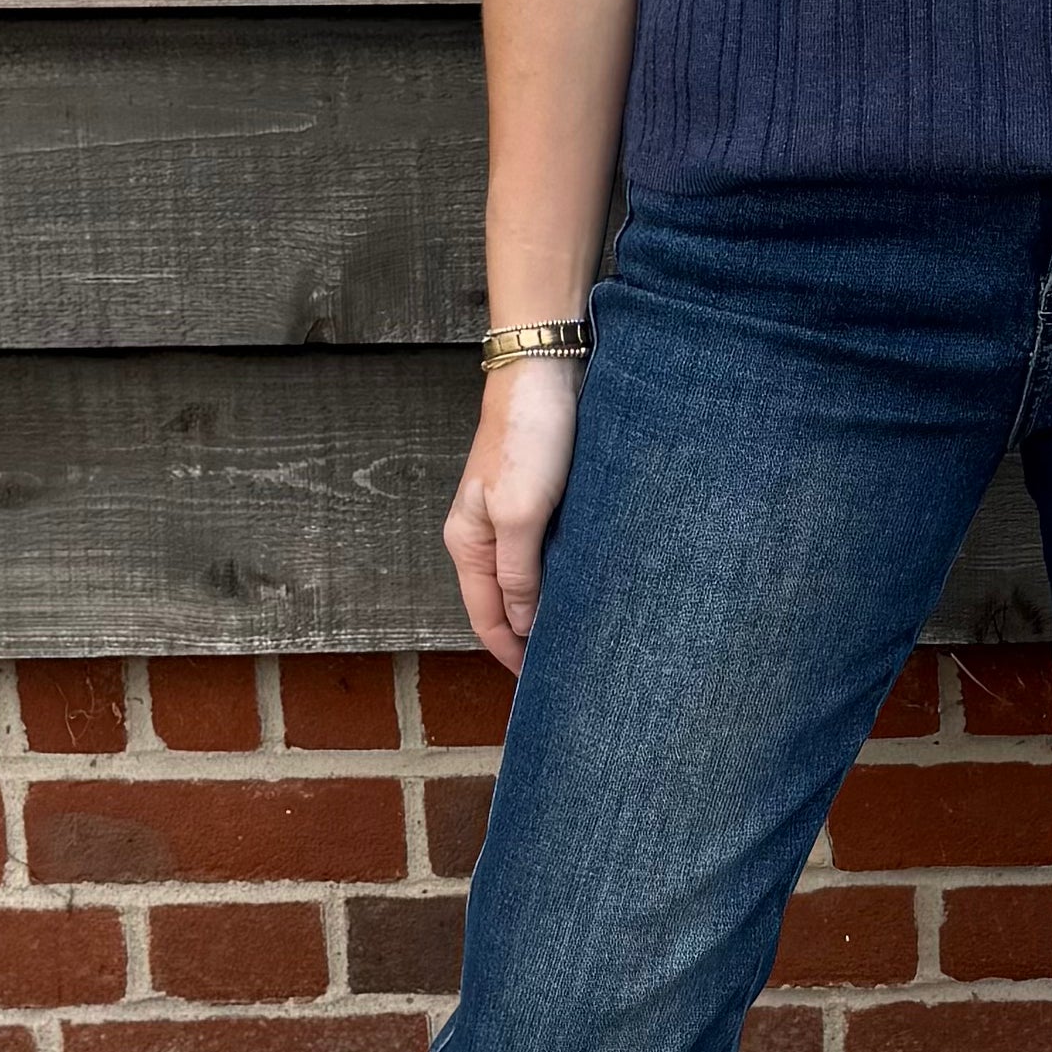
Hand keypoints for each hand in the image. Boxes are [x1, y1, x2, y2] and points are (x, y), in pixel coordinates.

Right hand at [443, 359, 584, 670]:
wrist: (544, 369)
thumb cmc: (528, 436)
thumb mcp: (520, 513)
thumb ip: (518, 573)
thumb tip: (521, 623)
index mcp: (468, 542)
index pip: (485, 617)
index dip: (510, 653)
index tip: (540, 683)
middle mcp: (483, 533)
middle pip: (501, 601)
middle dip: (526, 636)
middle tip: (566, 665)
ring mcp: (508, 513)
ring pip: (524, 576)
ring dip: (544, 605)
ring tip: (579, 632)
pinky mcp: (536, 494)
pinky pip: (543, 549)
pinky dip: (558, 573)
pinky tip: (583, 582)